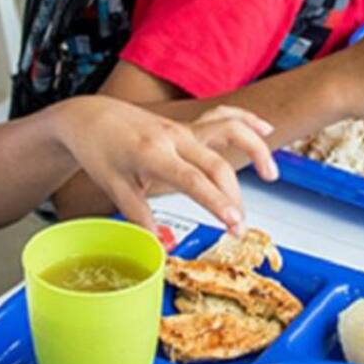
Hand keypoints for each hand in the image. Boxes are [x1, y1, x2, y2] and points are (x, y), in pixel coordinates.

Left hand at [57, 98, 276, 236]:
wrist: (92, 116)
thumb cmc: (100, 151)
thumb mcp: (115, 187)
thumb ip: (141, 217)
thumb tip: (162, 246)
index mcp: (152, 153)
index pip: (192, 180)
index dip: (216, 202)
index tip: (234, 223)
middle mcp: (174, 136)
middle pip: (216, 163)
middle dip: (233, 197)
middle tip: (240, 229)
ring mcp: (184, 128)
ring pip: (229, 129)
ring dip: (254, 147)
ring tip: (271, 175)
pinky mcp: (190, 125)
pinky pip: (224, 116)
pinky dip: (247, 120)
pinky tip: (266, 128)